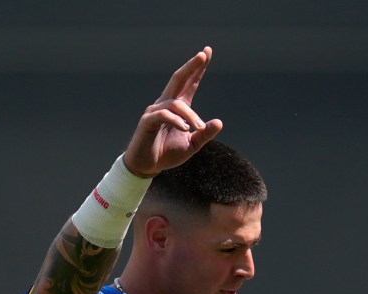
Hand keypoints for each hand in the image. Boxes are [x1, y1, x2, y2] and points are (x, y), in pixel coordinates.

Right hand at [124, 46, 222, 177]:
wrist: (147, 166)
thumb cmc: (166, 154)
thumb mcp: (191, 146)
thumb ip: (204, 135)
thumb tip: (219, 122)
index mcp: (177, 107)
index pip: (189, 84)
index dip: (198, 69)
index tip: (207, 52)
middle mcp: (166, 104)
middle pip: (178, 79)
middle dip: (191, 67)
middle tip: (203, 55)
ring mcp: (155, 111)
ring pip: (176, 104)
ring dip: (190, 115)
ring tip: (198, 128)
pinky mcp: (147, 121)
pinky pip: (164, 115)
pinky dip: (176, 121)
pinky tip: (185, 129)